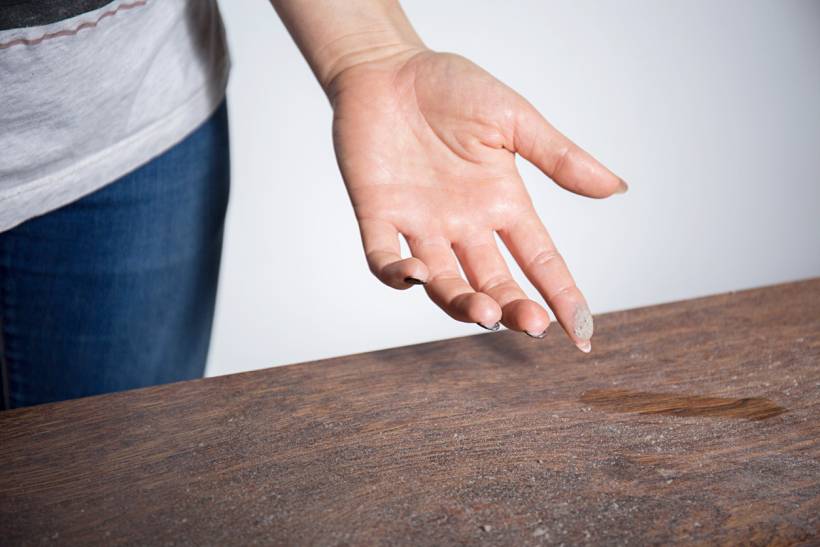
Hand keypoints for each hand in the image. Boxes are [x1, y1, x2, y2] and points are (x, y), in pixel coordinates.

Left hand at [328, 49, 625, 351]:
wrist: (387, 67)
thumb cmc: (450, 87)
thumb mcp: (512, 119)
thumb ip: (558, 156)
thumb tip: (617, 187)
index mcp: (503, 203)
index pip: (540, 260)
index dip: (563, 296)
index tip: (583, 332)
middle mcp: (464, 224)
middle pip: (495, 282)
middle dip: (514, 308)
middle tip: (531, 324)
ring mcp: (421, 224)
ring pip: (444, 282)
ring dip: (462, 302)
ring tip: (483, 312)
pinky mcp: (378, 215)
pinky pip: (382, 258)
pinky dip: (396, 275)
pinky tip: (416, 276)